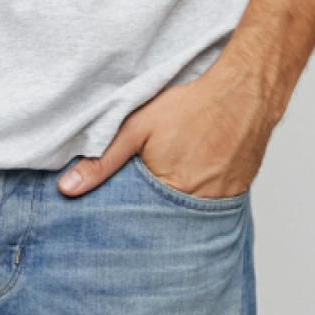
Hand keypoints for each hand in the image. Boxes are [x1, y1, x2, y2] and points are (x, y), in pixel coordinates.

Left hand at [57, 62, 273, 201]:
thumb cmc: (192, 106)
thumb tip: (67, 188)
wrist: (246, 91)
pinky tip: (192, 180)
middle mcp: (198, 204)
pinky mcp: (236, 194)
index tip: (115, 219)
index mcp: (169, 192)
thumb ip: (102, 161)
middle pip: (164, 223)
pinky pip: (211, 208)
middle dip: (149, 218)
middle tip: (140, 204)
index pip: (138, 222)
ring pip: (188, 217)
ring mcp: (221, 201)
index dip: (126, 219)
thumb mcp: (137, 128)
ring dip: (174, 210)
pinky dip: (198, 199)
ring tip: (167, 191)